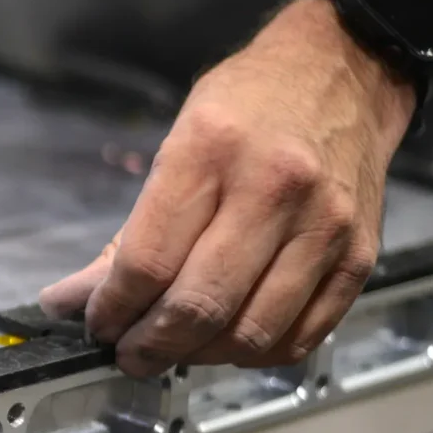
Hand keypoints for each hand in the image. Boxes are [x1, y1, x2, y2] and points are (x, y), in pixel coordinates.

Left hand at [40, 0, 414, 376]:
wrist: (345, 75)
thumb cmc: (249, 106)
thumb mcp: (176, 144)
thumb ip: (128, 233)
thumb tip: (73, 300)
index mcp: (211, 149)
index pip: (149, 260)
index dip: (112, 308)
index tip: (98, 324)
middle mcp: (275, 188)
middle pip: (200, 305)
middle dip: (149, 346)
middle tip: (129, 354)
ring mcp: (325, 227)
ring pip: (250, 334)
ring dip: (199, 357)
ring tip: (175, 347)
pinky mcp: (359, 257)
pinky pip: (300, 338)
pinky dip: (252, 354)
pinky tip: (227, 339)